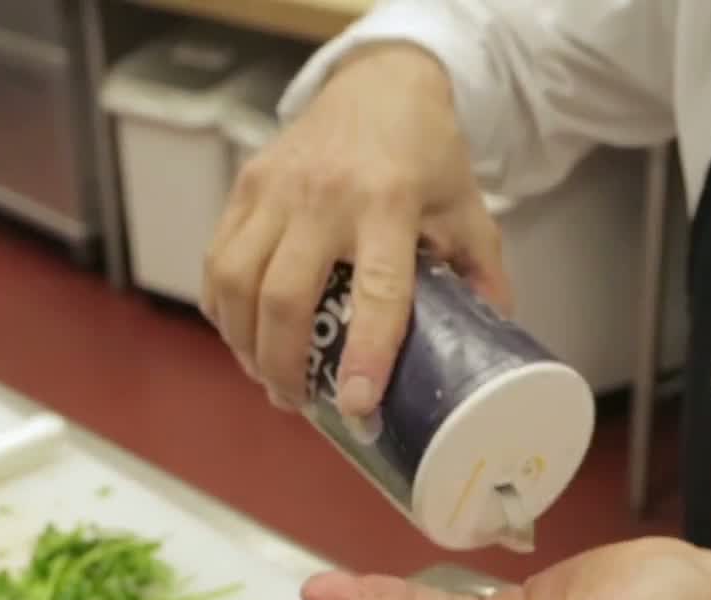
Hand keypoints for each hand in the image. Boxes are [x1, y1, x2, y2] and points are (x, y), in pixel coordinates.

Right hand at [201, 44, 509, 414]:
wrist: (379, 82)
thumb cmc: (426, 153)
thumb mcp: (467, 208)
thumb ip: (481, 271)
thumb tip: (493, 337)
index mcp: (390, 202)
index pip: (378, 292)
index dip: (366, 355)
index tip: (358, 406)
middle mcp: (325, 194)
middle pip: (284, 298)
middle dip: (283, 367)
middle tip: (298, 404)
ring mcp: (277, 187)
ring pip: (236, 284)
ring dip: (246, 345)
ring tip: (267, 377)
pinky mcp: (246, 184)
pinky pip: (216, 260)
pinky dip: (222, 309)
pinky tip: (242, 335)